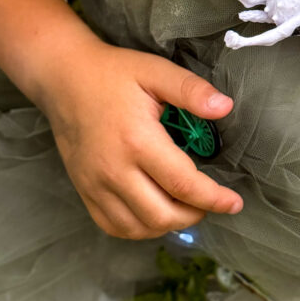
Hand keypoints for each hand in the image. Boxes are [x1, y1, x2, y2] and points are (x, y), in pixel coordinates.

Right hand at [40, 39, 242, 239]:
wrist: (64, 78)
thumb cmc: (114, 73)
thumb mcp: (156, 71)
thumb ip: (192, 90)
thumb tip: (226, 108)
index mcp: (138, 141)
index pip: (183, 185)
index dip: (213, 198)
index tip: (235, 203)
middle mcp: (114, 170)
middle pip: (162, 215)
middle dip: (194, 215)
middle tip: (211, 202)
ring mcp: (95, 185)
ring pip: (138, 228)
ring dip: (168, 225)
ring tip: (187, 207)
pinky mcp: (84, 190)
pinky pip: (114, 226)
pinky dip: (140, 229)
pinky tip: (155, 213)